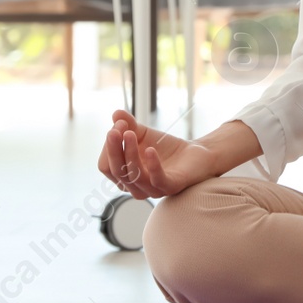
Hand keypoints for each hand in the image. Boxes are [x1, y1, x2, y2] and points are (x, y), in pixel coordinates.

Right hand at [97, 109, 219, 199]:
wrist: (195, 152)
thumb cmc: (165, 147)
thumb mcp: (142, 133)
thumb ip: (127, 124)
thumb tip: (116, 114)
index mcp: (125, 176)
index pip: (106, 166)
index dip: (109, 147)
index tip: (118, 125)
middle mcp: (136, 186)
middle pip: (116, 171)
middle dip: (114, 149)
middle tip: (116, 130)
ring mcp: (152, 189)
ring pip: (134, 176)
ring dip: (130, 153)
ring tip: (131, 134)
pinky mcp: (171, 186)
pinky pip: (157, 180)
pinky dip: (152, 165)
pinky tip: (150, 150)